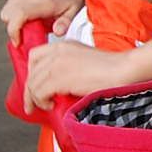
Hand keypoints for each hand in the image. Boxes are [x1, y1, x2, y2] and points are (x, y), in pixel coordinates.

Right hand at [0, 0, 88, 42]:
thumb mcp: (72, 14)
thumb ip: (65, 24)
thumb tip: (58, 32)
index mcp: (43, 0)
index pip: (18, 14)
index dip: (13, 31)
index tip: (18, 41)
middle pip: (7, 14)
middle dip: (13, 28)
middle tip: (27, 32)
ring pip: (6, 10)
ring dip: (13, 20)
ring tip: (29, 22)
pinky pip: (9, 3)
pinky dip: (14, 12)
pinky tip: (27, 13)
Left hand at [23, 39, 151, 111]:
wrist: (122, 69)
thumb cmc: (111, 67)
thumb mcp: (84, 58)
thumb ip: (68, 64)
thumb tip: (58, 83)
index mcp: (62, 45)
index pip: (34, 56)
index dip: (32, 73)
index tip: (34, 86)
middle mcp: (56, 52)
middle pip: (31, 72)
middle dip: (29, 91)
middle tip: (33, 104)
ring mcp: (57, 64)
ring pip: (33, 84)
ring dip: (36, 98)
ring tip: (47, 105)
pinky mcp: (60, 78)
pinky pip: (39, 92)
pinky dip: (42, 101)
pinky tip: (51, 105)